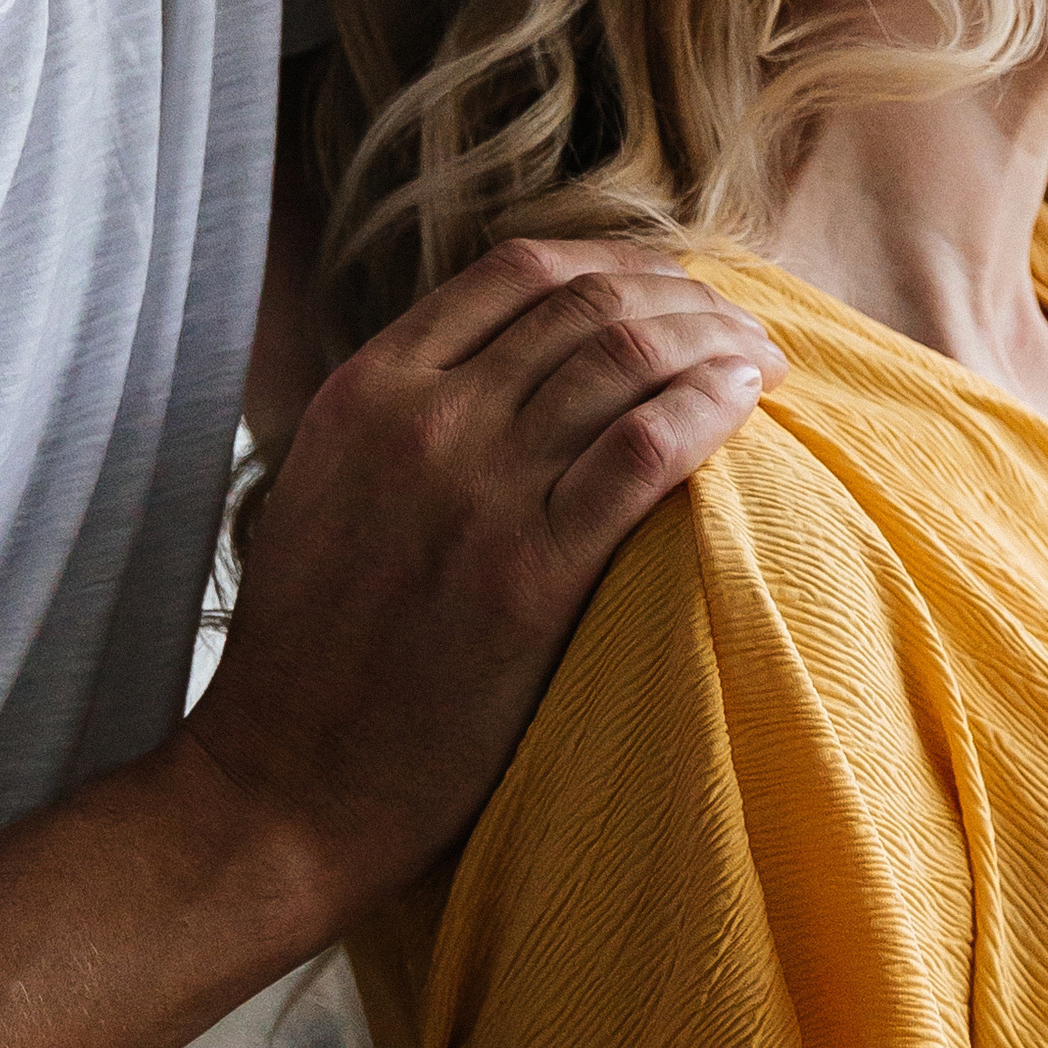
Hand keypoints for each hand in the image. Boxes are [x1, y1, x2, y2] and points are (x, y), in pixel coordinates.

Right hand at [185, 237, 781, 919]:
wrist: (285, 784)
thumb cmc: (315, 648)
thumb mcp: (326, 485)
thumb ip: (403, 411)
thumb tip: (510, 359)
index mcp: (368, 388)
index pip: (519, 269)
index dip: (618, 263)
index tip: (672, 288)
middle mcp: (422, 419)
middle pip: (589, 305)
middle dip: (685, 299)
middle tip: (739, 326)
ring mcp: (477, 491)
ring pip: (627, 358)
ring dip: (715, 344)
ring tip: (762, 361)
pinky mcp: (531, 572)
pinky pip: (647, 449)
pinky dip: (711, 406)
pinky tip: (748, 400)